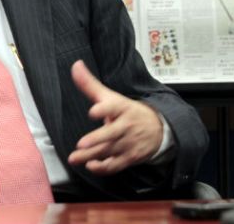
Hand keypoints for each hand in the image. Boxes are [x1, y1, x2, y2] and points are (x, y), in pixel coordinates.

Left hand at [67, 60, 162, 174]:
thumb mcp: (111, 97)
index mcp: (122, 108)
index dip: (104, 109)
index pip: (114, 107)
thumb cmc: (127, 112)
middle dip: (96, 139)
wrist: (158, 130)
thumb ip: (90, 84)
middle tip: (80, 144)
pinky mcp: (130, 157)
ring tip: (75, 158)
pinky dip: (104, 168)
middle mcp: (126, 126)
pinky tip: (91, 166)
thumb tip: (75, 66)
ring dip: (92, 156)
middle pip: (112, 133)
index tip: (93, 111)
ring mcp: (129, 143)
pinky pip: (117, 165)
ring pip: (110, 151)